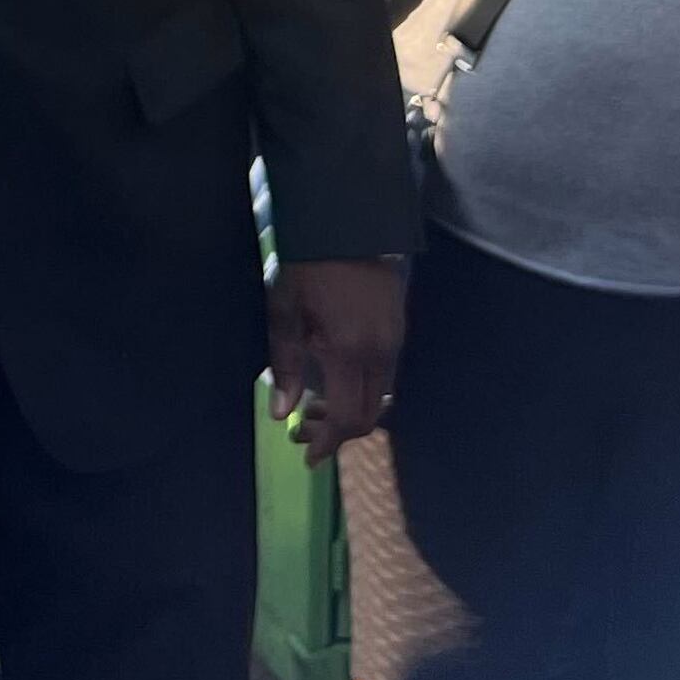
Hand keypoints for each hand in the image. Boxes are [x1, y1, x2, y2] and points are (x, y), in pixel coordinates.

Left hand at [267, 257, 405, 466]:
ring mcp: (395, 341)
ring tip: (314, 407)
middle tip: (303, 432)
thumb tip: (280, 414)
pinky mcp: (399, 329)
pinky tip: (335, 381)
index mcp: (349, 351)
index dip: (328, 443)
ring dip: (350, 411)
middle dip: (337, 433)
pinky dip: (362, 390)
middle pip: (369, 415)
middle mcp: (381, 353)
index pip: (348, 418)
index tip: (307, 456)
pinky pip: (385, 376)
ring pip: (379, 397)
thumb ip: (283, 365)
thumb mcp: (284, 312)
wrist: (349, 223)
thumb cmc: (308, 265)